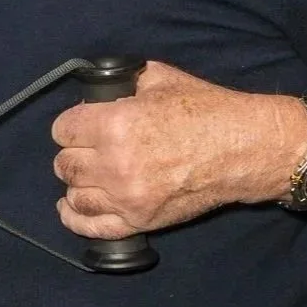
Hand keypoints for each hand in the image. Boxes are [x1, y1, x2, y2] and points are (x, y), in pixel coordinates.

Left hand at [51, 61, 302, 238]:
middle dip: (75, 153)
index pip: (63, 129)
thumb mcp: (161, 79)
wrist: (243, 149)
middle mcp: (115, 164)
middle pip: (66, 164)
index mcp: (115, 124)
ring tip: (91, 175)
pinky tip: (71, 208)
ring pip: (76, 195)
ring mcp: (127, 197)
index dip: (71, 124)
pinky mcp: (141, 221)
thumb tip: (100, 92)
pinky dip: (76, 219)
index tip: (80, 125)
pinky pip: (93, 227)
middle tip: (90, 148)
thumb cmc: (207, 111)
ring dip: (79, 184)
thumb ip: (124, 84)